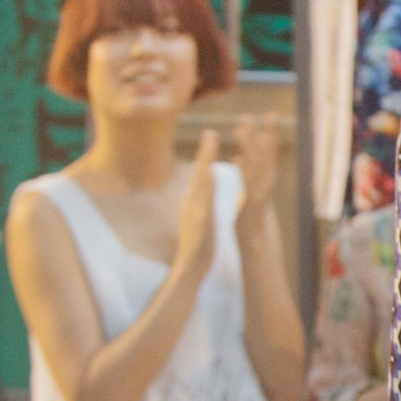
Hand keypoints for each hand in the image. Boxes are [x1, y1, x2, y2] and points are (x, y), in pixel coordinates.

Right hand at [169, 133, 226, 285]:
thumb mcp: (202, 217)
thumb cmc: (198, 244)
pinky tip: (209, 178)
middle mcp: (192, 203)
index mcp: (195, 201)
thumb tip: (208, 182)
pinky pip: (203, 202)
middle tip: (210, 131)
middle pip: (199, 174)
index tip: (211, 135)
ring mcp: (194, 212)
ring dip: (204, 166)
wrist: (190, 268)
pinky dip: (206, 190)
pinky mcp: (199, 223)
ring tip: (210, 150)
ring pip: (199, 186)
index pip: (201, 174)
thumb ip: (204, 199)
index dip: (206, 154)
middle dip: (205, 153)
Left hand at [235, 116, 290, 222]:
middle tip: (251, 115)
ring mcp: (260, 195)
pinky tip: (236, 157)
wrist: (257, 243)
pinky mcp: (250, 205)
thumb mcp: (256, 193)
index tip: (271, 115)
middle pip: (264, 156)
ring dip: (248, 147)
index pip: (269, 153)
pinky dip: (244, 171)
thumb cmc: (255, 219)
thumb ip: (254, 174)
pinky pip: (246, 186)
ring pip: (255, 167)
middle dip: (259, 135)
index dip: (270, 134)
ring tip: (239, 129)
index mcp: (266, 180)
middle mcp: (266, 185)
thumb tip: (248, 156)